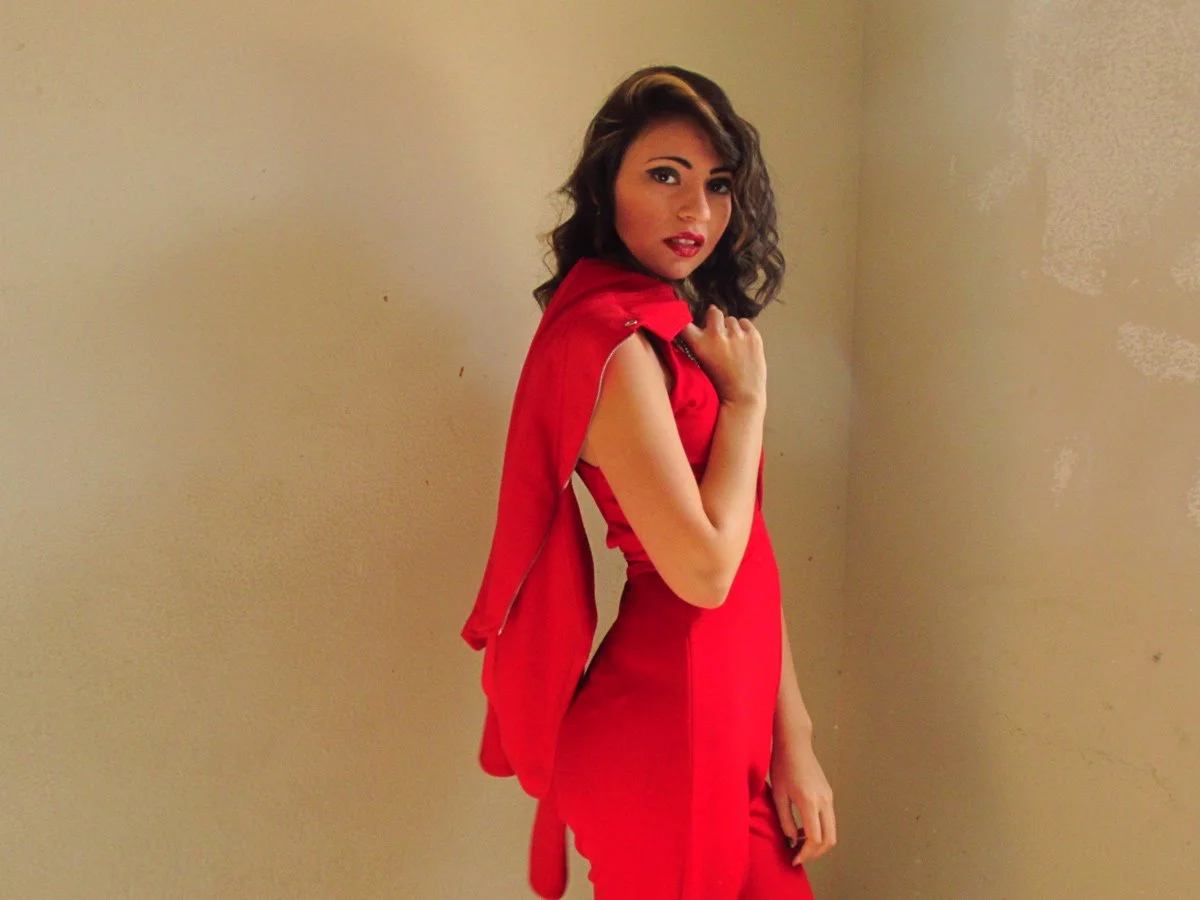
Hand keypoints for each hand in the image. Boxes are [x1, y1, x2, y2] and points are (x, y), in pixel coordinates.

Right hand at [678, 305, 765, 408]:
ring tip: (734, 344)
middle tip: (718, 331)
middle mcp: (716, 336)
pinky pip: (746, 322)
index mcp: (700, 344)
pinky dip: (744, 330)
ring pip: (731, 320)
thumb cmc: (720, 384)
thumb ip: (699, 344)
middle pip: (714, 312)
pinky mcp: (753, 336)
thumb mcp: (701, 363)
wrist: (743, 397)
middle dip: (715, 318)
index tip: (686, 317)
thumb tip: (701, 323)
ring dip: (731, 328)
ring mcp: (737, 335)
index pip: (685, 323)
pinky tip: (743, 343)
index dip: (685, 317)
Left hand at [769, 736, 836, 865]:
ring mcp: (829, 797)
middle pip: (829, 839)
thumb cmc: (782, 765)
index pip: (814, 838)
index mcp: (810, 802)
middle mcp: (824, 801)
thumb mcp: (778, 795)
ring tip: (798, 845)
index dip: (805, 854)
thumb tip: (791, 840)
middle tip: (799, 857)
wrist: (794, 743)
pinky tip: (802, 829)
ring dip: (818, 843)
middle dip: (815, 854)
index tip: (793, 860)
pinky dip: (820, 830)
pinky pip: (829, 820)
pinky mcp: (828, 794)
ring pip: (832, 830)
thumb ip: (785, 820)